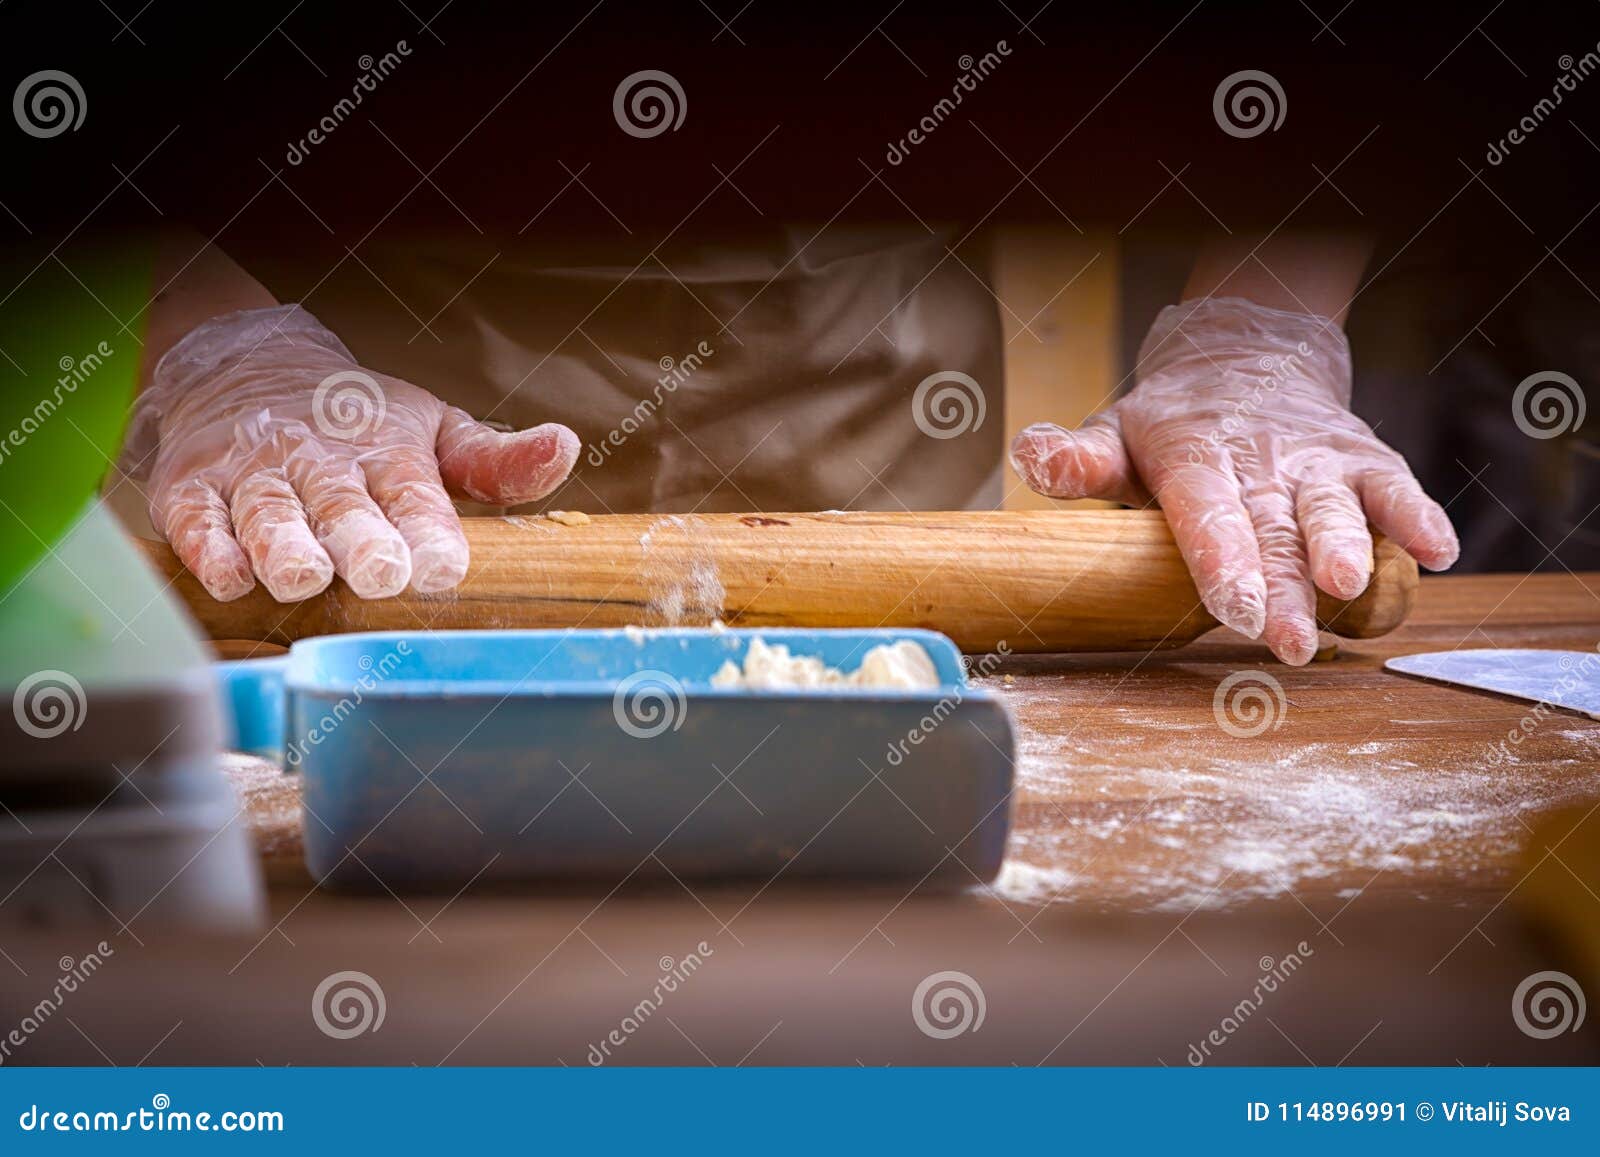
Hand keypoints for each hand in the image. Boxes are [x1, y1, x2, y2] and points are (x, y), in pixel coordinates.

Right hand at [130, 305, 577, 601]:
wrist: (242, 363)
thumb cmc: (359, 421)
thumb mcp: (433, 431)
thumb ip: (496, 461)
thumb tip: (568, 448)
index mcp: (388, 453)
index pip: (415, 494)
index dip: (430, 531)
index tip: (444, 567)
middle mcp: (321, 461)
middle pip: (343, 506)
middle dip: (360, 540)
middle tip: (379, 573)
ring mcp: (254, 474)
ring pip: (270, 514)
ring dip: (285, 545)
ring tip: (301, 577)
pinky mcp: (192, 489)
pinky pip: (197, 521)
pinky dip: (209, 548)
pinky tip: (229, 576)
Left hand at [1008, 296, 1457, 664]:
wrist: (1247, 357)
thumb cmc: (1169, 424)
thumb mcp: (1115, 434)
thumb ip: (1078, 460)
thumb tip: (1030, 455)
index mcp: (1194, 457)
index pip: (1205, 511)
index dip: (1221, 559)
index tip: (1236, 606)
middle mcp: (1261, 459)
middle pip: (1272, 527)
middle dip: (1283, 584)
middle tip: (1285, 638)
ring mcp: (1316, 460)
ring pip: (1334, 506)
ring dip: (1346, 545)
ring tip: (1351, 585)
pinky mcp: (1363, 461)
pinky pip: (1393, 487)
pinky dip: (1417, 516)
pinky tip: (1437, 552)